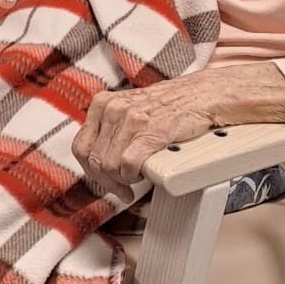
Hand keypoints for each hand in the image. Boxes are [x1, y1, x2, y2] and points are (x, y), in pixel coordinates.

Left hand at [74, 81, 218, 193]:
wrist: (203, 94)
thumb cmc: (170, 106)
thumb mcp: (129, 109)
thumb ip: (110, 129)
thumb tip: (97, 159)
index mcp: (103, 103)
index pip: (81, 147)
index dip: (90, 170)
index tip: (103, 180)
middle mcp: (113, 109)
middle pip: (94, 160)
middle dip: (107, 181)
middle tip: (123, 189)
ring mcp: (131, 119)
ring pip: (109, 166)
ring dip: (122, 180)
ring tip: (136, 179)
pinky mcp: (150, 132)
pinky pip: (128, 165)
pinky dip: (133, 176)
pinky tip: (144, 174)